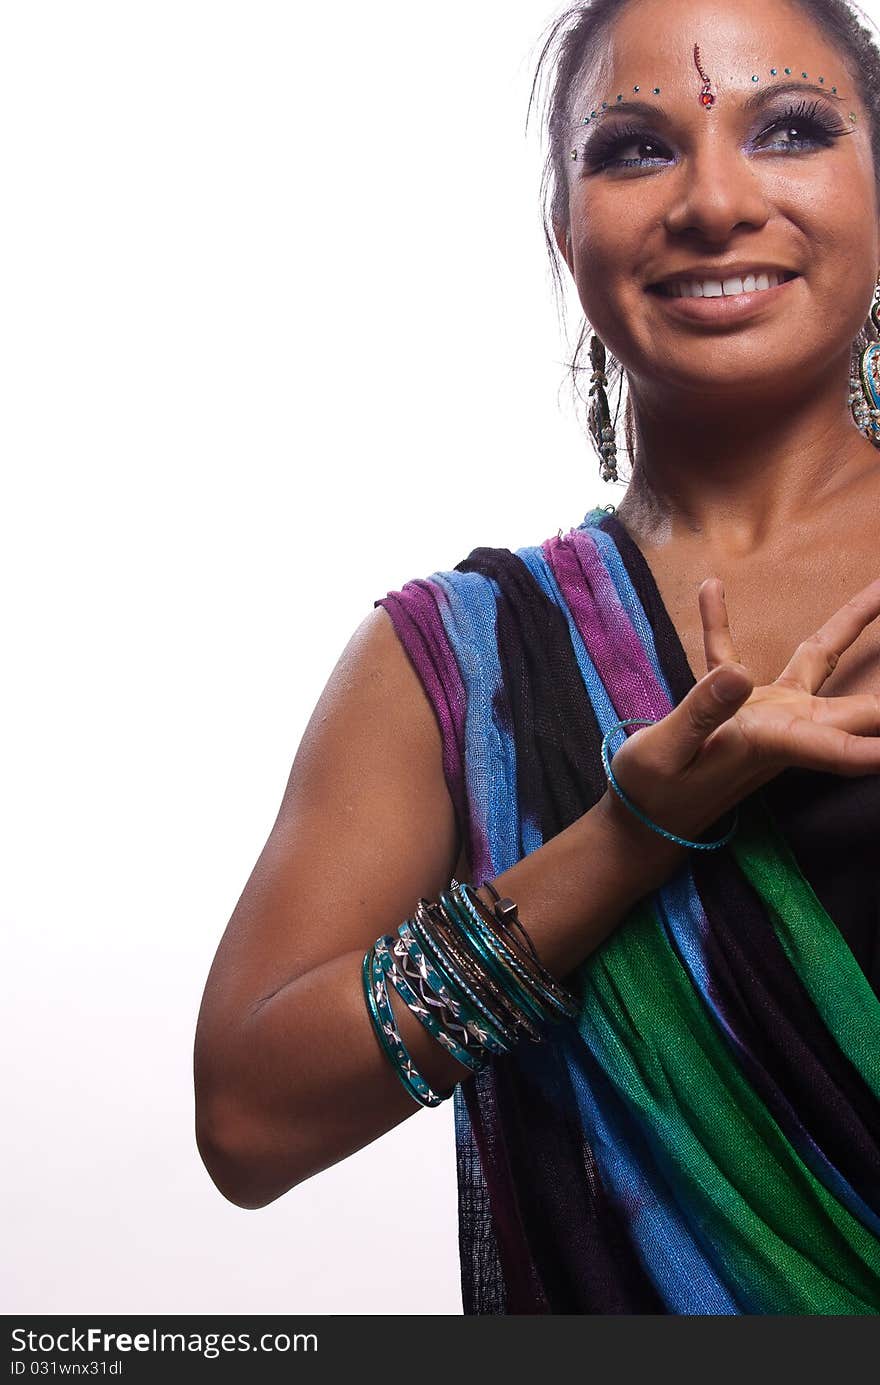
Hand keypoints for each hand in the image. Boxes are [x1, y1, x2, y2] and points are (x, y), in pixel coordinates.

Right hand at [598, 574, 879, 849]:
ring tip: (878, 586)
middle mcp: (783, 728)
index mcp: (769, 743)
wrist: (645, 817)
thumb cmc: (652, 793)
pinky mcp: (740, 707)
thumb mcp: (666, 752)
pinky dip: (723, 625)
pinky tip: (711, 590)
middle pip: (859, 705)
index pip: (840, 749)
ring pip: (819, 659)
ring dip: (849, 623)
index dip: (874, 750)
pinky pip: (737, 657)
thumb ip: (702, 712)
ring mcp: (768, 713)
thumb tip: (739, 673)